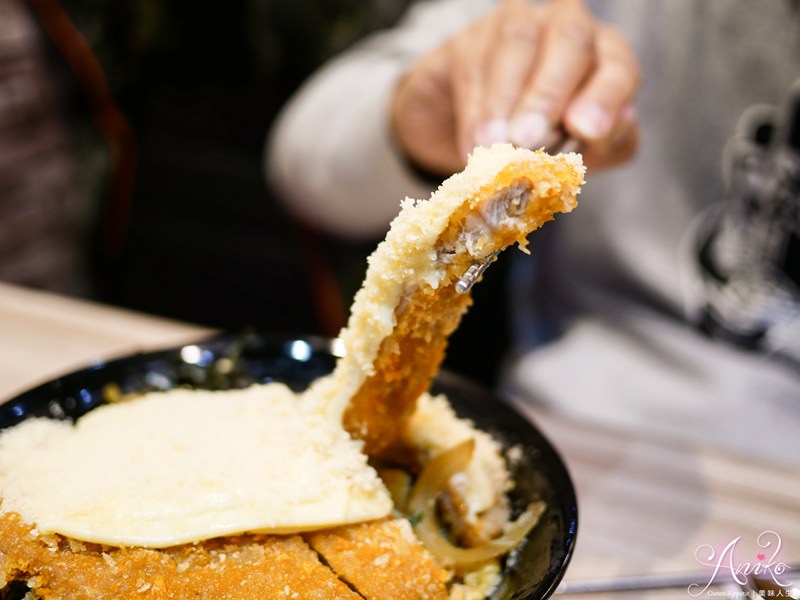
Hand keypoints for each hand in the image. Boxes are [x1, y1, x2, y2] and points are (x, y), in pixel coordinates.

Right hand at [390, 0, 640, 175]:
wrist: (474, 140)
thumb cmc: (542, 142)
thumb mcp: (581, 151)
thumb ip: (606, 143)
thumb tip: (608, 131)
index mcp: (604, 56)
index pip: (617, 66)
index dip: (605, 97)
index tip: (586, 130)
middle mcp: (567, 28)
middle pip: (570, 38)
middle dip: (548, 91)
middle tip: (529, 138)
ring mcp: (516, 25)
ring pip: (517, 41)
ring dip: (504, 99)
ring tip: (494, 144)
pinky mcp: (468, 40)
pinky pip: (473, 63)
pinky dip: (474, 109)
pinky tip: (473, 144)